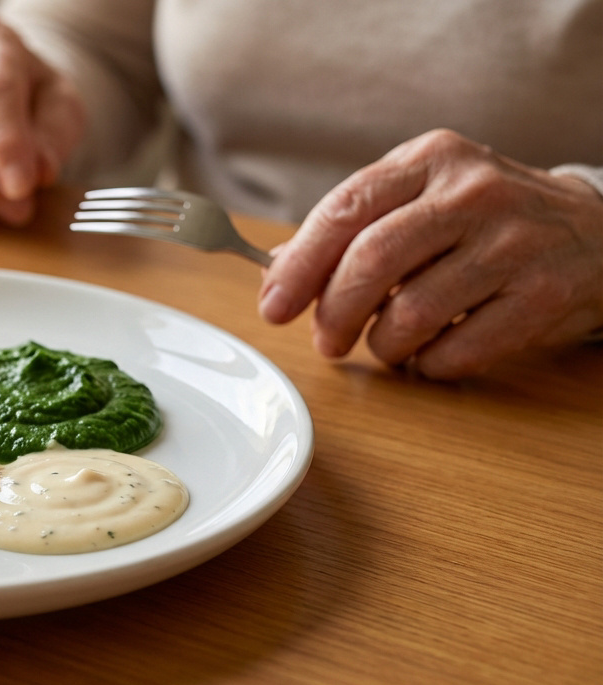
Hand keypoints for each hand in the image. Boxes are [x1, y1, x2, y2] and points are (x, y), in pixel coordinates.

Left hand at [259, 129, 602, 378]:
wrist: (595, 233)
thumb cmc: (482, 220)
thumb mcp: (421, 196)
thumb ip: (352, 227)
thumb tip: (276, 273)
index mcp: (430, 158)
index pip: (344, 209)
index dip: (299, 266)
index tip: (273, 307)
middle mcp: (473, 193)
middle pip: (370, 261)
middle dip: (333, 313)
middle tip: (327, 341)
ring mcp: (513, 243)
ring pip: (410, 313)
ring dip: (382, 344)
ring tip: (386, 343)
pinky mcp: (543, 294)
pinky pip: (456, 350)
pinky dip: (429, 364)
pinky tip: (431, 353)